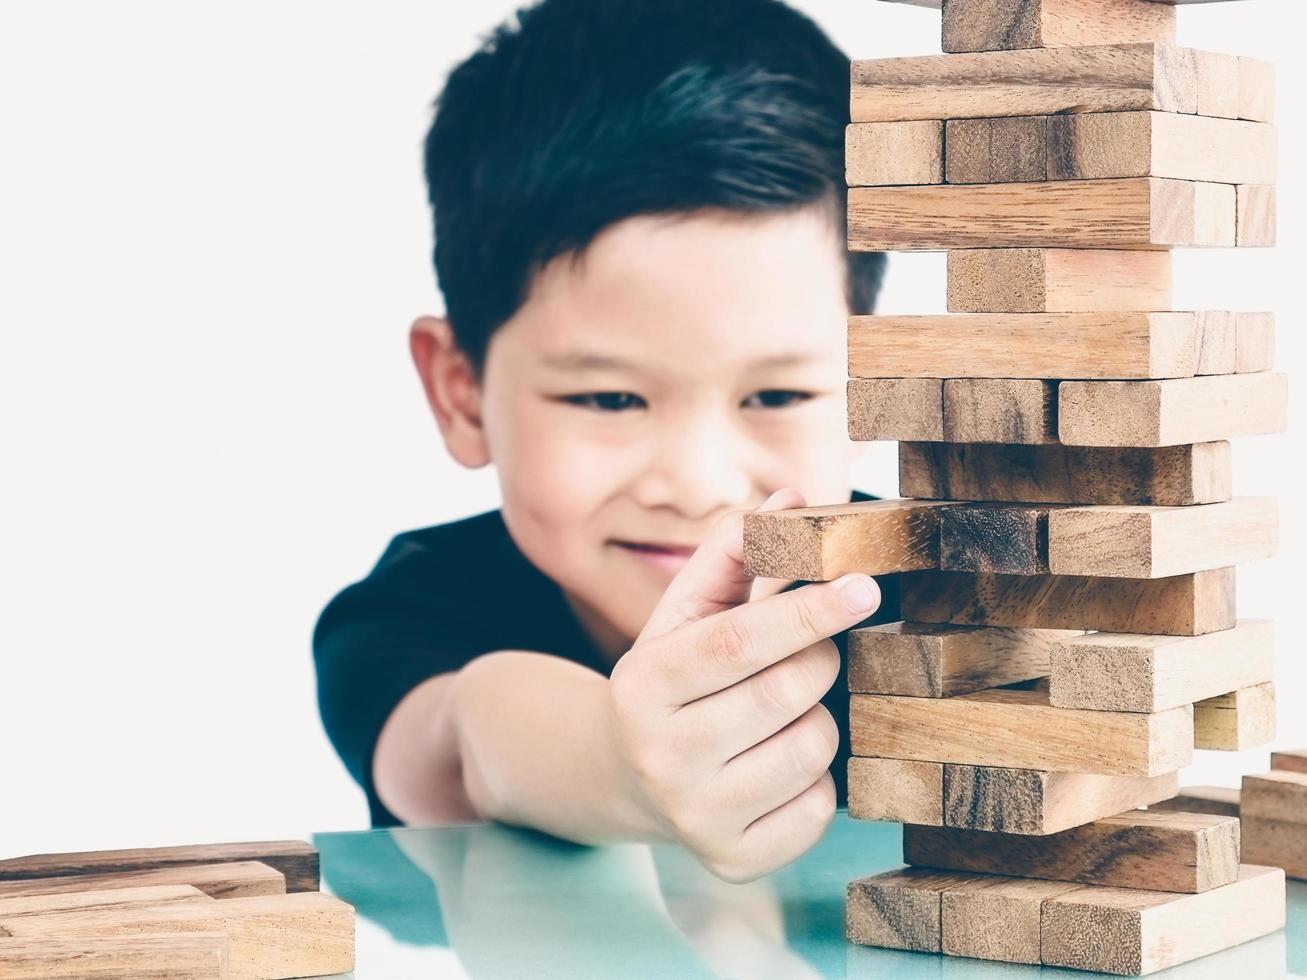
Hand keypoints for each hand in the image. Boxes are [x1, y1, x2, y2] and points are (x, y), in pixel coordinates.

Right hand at [605, 488, 880, 881]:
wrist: (626, 774)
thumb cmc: (673, 679)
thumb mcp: (684, 615)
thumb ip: (733, 555)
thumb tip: (793, 497)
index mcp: (642, 685)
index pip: (738, 642)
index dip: (807, 611)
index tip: (864, 585)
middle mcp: (659, 756)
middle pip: (786, 692)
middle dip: (817, 660)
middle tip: (810, 652)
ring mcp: (694, 817)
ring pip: (812, 748)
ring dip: (817, 718)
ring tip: (781, 713)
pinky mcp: (732, 860)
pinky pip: (819, 808)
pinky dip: (816, 779)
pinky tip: (777, 764)